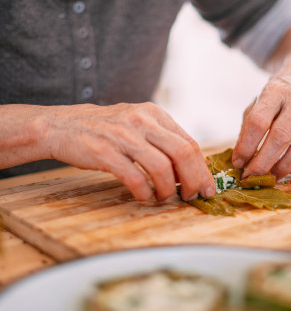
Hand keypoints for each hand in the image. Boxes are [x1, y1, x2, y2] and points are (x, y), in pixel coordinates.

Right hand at [44, 102, 215, 200]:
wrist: (62, 126)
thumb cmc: (105, 129)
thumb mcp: (136, 123)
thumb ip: (161, 139)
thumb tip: (190, 167)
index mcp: (154, 113)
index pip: (189, 142)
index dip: (202, 169)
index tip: (208, 187)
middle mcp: (142, 121)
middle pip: (182, 153)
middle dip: (194, 180)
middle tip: (193, 196)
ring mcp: (123, 136)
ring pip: (162, 167)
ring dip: (169, 189)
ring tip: (166, 197)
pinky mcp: (105, 152)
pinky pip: (135, 177)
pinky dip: (145, 192)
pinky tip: (145, 196)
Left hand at [232, 65, 290, 179]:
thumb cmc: (279, 94)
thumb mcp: (260, 100)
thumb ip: (249, 126)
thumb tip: (242, 159)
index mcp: (275, 91)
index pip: (258, 121)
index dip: (246, 145)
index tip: (238, 161)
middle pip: (281, 137)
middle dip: (263, 162)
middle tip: (252, 176)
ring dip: (284, 167)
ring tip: (271, 176)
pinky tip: (290, 169)